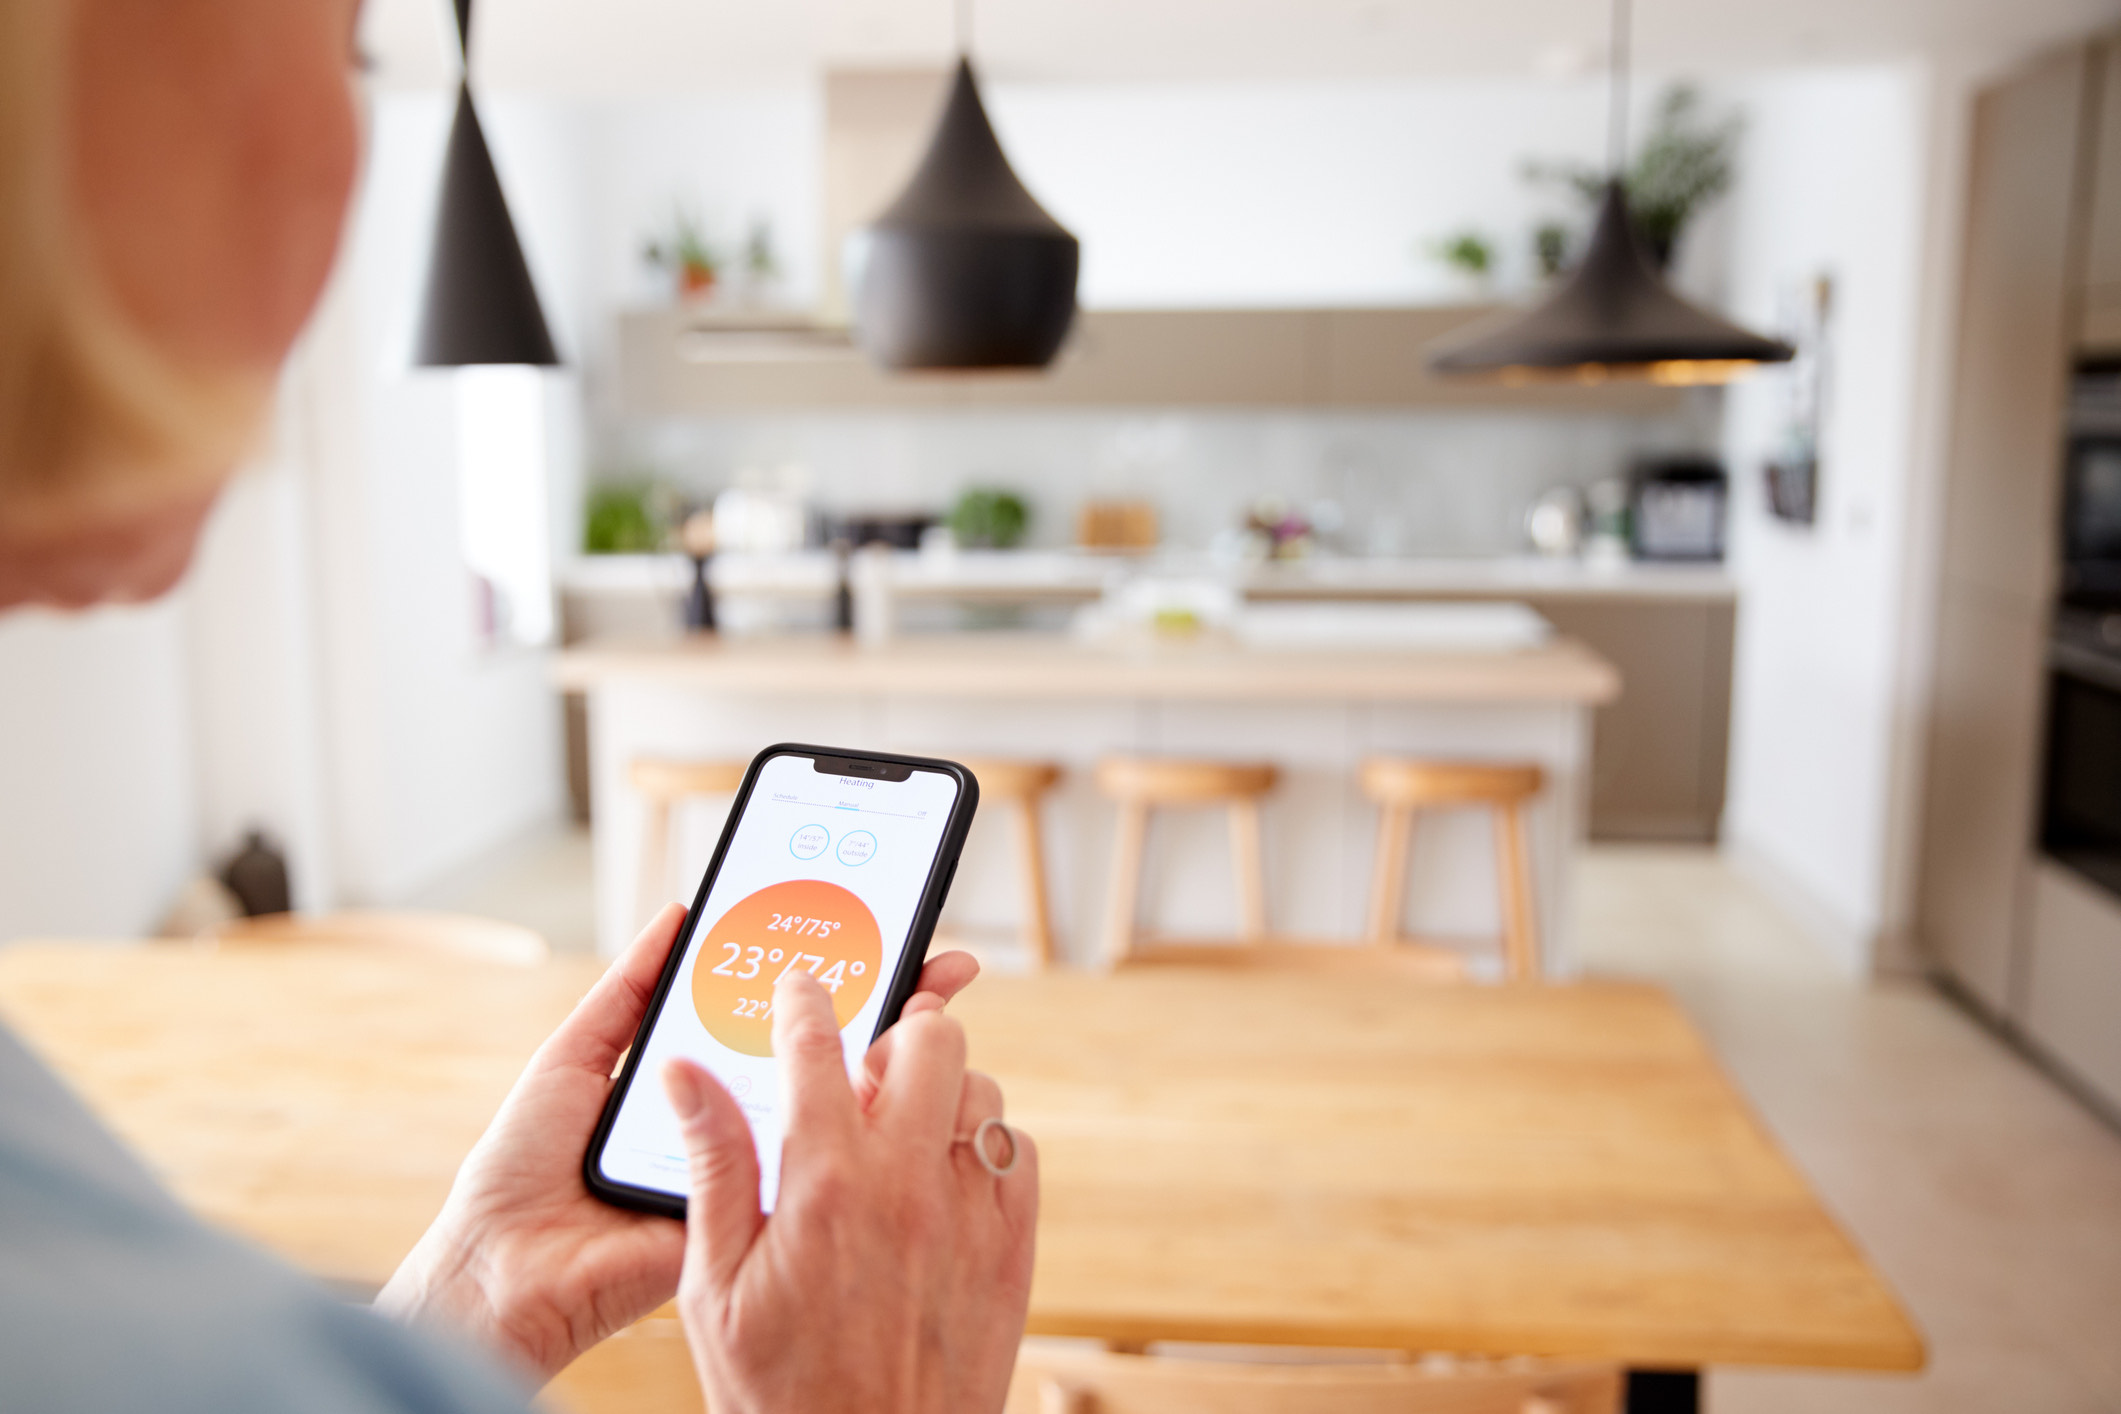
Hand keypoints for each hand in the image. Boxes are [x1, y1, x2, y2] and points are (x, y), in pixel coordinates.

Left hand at [375, 903, 983, 1383]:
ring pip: (828, 1111)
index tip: (877, 930)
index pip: (774, 1019)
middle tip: (937, 961)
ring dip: (882, 1065)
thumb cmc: (522, 1171)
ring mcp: (747, 1166)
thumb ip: (631, 991)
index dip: (824, 979)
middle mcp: (732, 1119)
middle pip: (820, 1058)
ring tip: (930, 1009)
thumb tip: (681, 913)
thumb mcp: (576, 1055)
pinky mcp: (749, 1213)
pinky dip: (846, 1132)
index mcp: (697, 1081)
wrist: (502, 1268)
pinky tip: (882, 1086)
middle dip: (884, 1009)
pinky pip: (804, 1169)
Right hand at [664, 968, 1036, 1413]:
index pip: (817, 1046)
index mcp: (825, 1183)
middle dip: (895, 1034)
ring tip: (898, 1136)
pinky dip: (984, 1149)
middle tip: (864, 1072)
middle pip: (930, 1040)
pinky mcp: (1015, 1246)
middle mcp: (908, 1182)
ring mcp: (972, 1211)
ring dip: (939, 1097)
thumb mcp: (715, 1286)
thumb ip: (713, 1165)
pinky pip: (1016, 1152)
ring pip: (978, 1092)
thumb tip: (687, 1074)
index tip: (800, 988)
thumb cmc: (777, 1391)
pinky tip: (943, 1182)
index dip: (804, 1001)